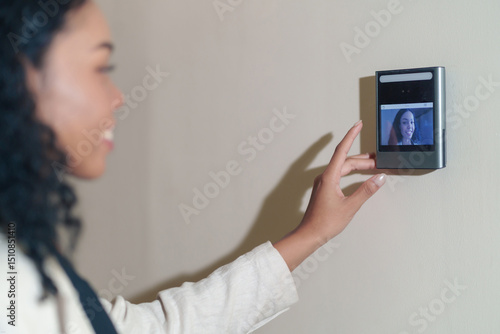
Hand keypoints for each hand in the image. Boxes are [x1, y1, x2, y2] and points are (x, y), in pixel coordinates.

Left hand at [273, 120, 385, 270]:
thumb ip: (366, 190)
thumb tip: (379, 178)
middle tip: (379, 159)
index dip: (351, 136)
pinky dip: (351, 173)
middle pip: (346, 161)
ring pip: (343, 168)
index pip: (342, 151)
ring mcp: (324, 183)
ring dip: (358, 166)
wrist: (310, 234)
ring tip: (373, 166)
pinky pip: (339, 175)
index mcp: (329, 177)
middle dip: (363, 159)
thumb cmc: (326, 222)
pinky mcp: (325, 189)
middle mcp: (325, 177)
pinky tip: (359, 176)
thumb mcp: (350, 206)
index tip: (357, 125)